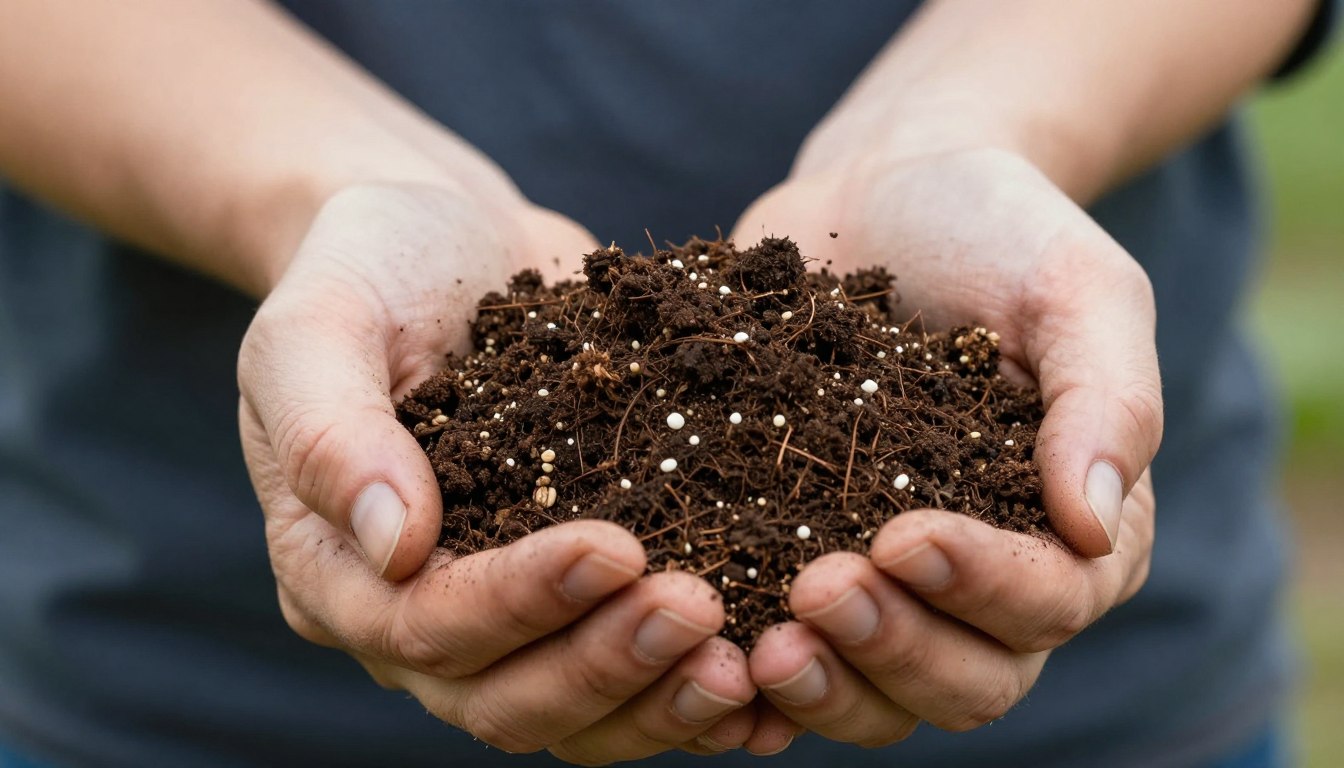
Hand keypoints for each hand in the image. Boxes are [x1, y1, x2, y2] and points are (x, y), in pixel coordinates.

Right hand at [238, 183, 756, 763]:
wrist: (446, 238)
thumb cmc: (370, 265)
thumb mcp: (319, 323)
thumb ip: (332, 429)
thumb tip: (391, 543)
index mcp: (332, 565)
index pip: (424, 623)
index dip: (521, 601)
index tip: (618, 547)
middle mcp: (411, 613)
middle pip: (502, 696)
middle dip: (604, 663)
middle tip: (699, 610)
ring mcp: (496, 612)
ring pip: (571, 709)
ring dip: (656, 694)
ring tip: (744, 661)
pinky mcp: (567, 591)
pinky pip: (622, 668)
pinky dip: (686, 685)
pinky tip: (764, 672)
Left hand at [730, 148, 1160, 743]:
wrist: (884, 194)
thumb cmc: (996, 230)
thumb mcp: (1073, 287)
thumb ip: (1107, 398)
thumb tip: (1094, 526)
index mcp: (1075, 528)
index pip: (1048, 601)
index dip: (980, 588)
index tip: (901, 536)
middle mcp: (989, 579)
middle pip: (967, 681)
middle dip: (893, 649)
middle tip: (815, 593)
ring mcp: (893, 583)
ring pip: (880, 692)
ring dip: (826, 685)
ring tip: (758, 648)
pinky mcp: (802, 560)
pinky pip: (794, 651)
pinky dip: (756, 679)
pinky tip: (710, 660)